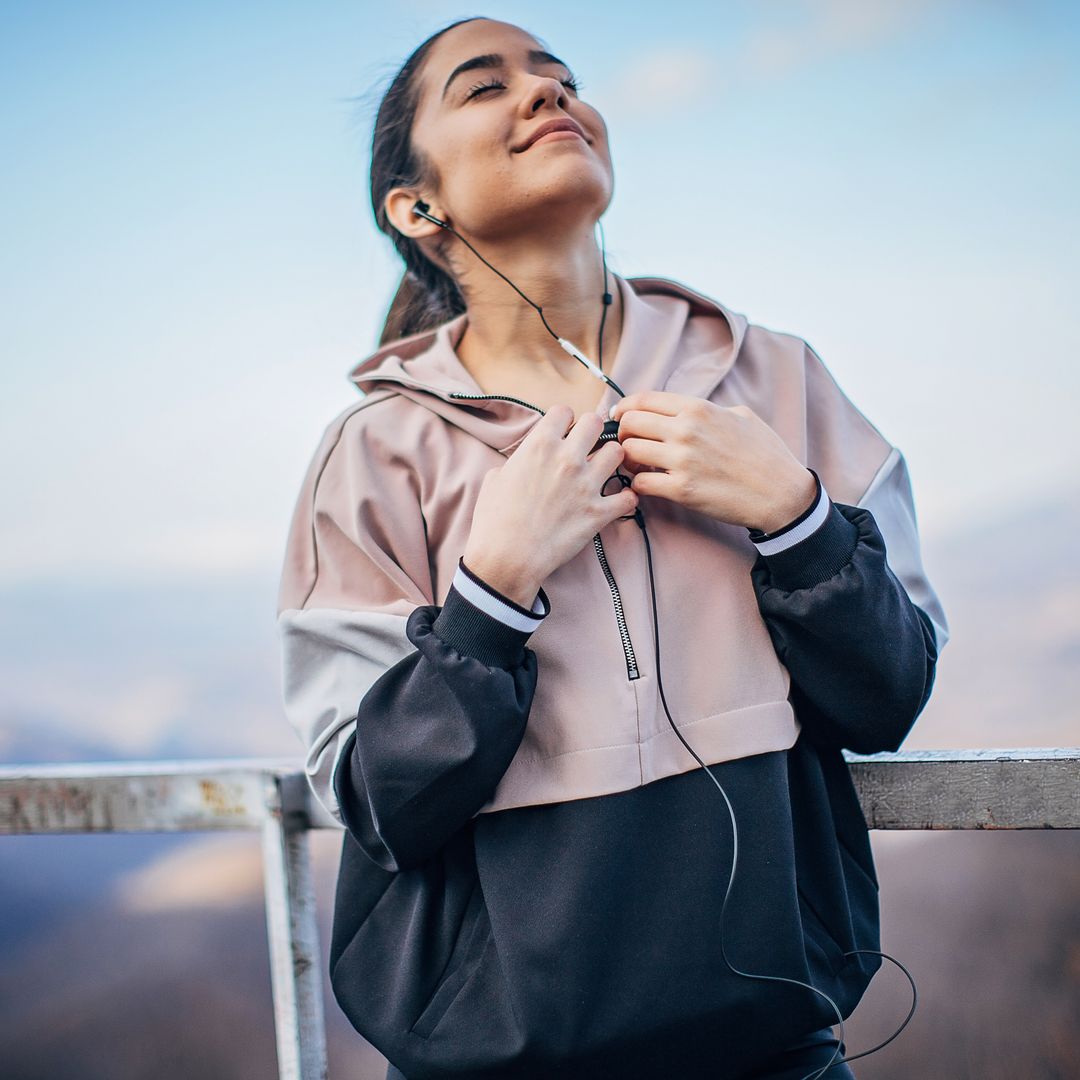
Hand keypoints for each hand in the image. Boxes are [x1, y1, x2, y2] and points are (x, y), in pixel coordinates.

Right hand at [463, 406, 637, 604]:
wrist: (506, 558)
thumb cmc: (494, 520)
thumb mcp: (495, 479)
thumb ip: (518, 461)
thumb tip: (526, 460)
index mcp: (539, 446)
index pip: (564, 411)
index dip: (564, 421)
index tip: (564, 433)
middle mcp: (567, 459)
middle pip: (596, 422)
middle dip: (593, 432)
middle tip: (588, 447)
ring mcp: (586, 485)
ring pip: (618, 453)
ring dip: (612, 460)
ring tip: (604, 472)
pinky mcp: (599, 513)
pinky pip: (628, 497)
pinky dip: (626, 499)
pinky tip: (617, 501)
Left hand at [608, 391, 816, 531]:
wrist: (781, 493)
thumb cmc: (764, 454)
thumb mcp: (741, 415)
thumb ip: (708, 410)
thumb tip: (684, 411)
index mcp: (698, 408)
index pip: (643, 399)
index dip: (624, 408)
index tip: (619, 416)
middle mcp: (686, 430)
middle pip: (629, 424)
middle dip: (622, 434)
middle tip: (628, 445)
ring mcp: (682, 460)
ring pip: (628, 453)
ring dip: (627, 460)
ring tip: (638, 467)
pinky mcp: (681, 490)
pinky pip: (639, 484)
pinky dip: (637, 485)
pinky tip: (648, 485)